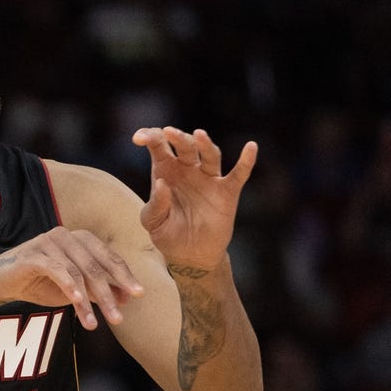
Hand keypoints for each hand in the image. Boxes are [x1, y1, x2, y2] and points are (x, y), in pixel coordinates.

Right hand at [0, 227, 143, 330]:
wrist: (2, 282)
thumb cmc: (42, 282)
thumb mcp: (75, 290)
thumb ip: (98, 290)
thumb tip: (127, 298)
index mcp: (82, 240)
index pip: (109, 258)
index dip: (124, 276)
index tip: (139, 295)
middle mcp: (67, 236)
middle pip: (96, 266)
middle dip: (109, 293)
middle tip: (119, 317)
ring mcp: (49, 242)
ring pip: (77, 272)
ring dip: (88, 301)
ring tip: (94, 323)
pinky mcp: (33, 254)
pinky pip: (56, 270)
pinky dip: (69, 286)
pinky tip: (78, 302)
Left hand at [131, 127, 257, 269]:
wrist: (190, 257)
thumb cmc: (168, 234)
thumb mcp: (153, 221)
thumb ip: (156, 204)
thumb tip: (162, 183)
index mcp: (166, 170)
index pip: (158, 145)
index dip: (149, 136)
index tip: (139, 139)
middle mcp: (188, 169)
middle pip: (185, 145)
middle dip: (178, 137)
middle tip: (169, 133)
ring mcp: (208, 179)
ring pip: (210, 154)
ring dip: (205, 143)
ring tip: (199, 135)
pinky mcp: (227, 192)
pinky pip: (238, 174)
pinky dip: (246, 161)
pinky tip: (251, 147)